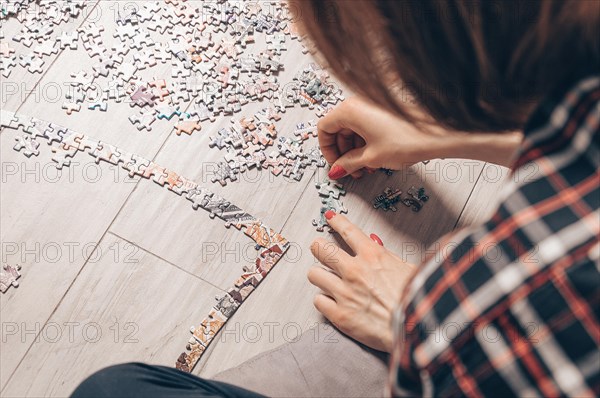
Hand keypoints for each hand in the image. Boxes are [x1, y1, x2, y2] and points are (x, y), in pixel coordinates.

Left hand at [308, 211, 415, 352]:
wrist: (418, 329)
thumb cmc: (419, 300)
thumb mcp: (409, 269)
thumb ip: (389, 257)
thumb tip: (376, 246)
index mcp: (373, 255)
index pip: (348, 230)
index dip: (336, 221)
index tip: (329, 217)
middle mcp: (354, 271)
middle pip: (321, 248)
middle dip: (318, 247)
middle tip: (320, 249)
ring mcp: (344, 292)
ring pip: (314, 274)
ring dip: (320, 276)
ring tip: (326, 280)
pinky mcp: (339, 315)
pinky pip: (318, 301)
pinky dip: (324, 301)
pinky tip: (332, 303)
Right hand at [319, 96, 444, 178]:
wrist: (438, 133)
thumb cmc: (408, 140)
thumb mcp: (371, 157)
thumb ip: (348, 164)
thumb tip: (337, 170)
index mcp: (349, 110)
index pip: (323, 128)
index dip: (326, 150)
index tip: (334, 164)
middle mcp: (359, 103)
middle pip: (338, 128)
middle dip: (342, 152)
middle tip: (349, 170)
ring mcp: (372, 105)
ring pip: (353, 129)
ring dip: (354, 150)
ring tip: (364, 169)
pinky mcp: (384, 110)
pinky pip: (366, 126)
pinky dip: (365, 142)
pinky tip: (374, 159)